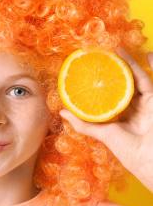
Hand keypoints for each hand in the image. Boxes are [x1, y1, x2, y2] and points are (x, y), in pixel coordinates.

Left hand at [59, 47, 152, 192]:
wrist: (148, 156)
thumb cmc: (126, 149)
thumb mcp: (101, 133)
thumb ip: (82, 123)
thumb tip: (61, 111)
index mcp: (119, 114)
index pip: (108, 94)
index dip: (100, 82)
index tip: (89, 70)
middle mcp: (131, 106)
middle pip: (121, 83)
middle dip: (113, 69)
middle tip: (102, 55)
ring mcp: (144, 101)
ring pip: (133, 77)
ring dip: (124, 62)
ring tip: (113, 49)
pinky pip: (145, 78)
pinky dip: (136, 66)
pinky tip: (126, 54)